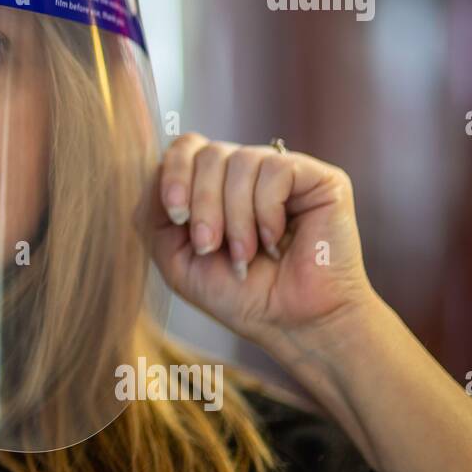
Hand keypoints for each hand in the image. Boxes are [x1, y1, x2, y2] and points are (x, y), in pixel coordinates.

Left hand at [145, 133, 375, 344]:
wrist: (291, 325)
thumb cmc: (237, 294)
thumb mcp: (174, 257)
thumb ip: (152, 212)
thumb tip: (153, 168)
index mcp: (214, 183)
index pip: (186, 147)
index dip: (174, 174)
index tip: (176, 217)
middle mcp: (247, 171)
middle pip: (208, 153)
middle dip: (202, 204)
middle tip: (210, 247)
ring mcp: (283, 172)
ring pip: (241, 161)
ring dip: (235, 217)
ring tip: (245, 254)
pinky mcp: (319, 179)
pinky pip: (276, 169)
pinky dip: (267, 211)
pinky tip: (275, 241)